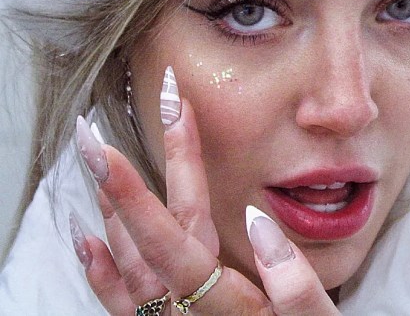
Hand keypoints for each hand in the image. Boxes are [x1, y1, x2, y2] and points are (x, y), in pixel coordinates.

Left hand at [72, 67, 339, 314]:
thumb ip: (293, 282)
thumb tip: (255, 219)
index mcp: (227, 305)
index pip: (174, 238)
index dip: (140, 192)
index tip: (112, 151)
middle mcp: (190, 315)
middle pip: (151, 240)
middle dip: (122, 183)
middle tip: (94, 138)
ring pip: (129, 268)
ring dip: (110, 214)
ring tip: (96, 167)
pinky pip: (125, 306)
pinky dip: (102, 271)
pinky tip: (89, 242)